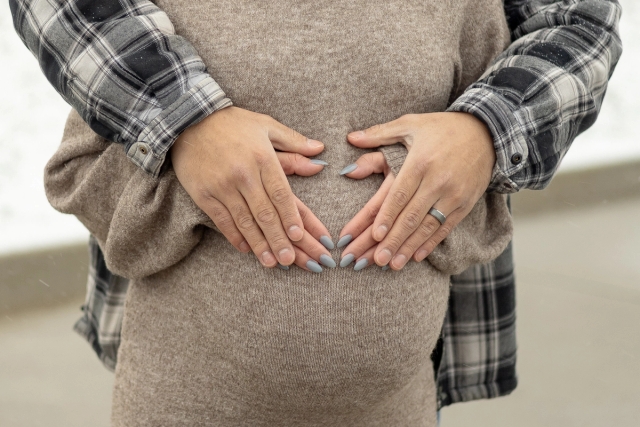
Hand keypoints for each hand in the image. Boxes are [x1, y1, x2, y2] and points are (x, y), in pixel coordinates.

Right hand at [171, 106, 326, 267]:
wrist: (187, 119)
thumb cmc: (232, 123)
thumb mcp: (265, 125)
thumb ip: (294, 142)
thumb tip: (320, 152)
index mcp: (262, 158)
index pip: (281, 194)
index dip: (291, 217)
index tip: (300, 237)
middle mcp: (243, 174)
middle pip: (265, 213)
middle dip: (279, 239)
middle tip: (291, 260)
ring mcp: (222, 186)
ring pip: (245, 221)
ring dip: (260, 245)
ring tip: (272, 263)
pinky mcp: (204, 194)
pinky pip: (222, 220)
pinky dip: (235, 236)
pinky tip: (247, 249)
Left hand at [344, 112, 495, 269]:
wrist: (487, 132)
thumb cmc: (442, 128)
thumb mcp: (411, 124)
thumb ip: (380, 133)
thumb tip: (351, 138)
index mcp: (420, 161)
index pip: (400, 194)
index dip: (387, 216)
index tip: (375, 235)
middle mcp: (438, 180)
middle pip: (412, 216)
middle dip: (394, 240)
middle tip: (377, 260)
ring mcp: (454, 194)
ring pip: (428, 226)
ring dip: (409, 247)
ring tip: (393, 264)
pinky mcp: (465, 203)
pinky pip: (446, 228)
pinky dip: (430, 244)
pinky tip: (416, 256)